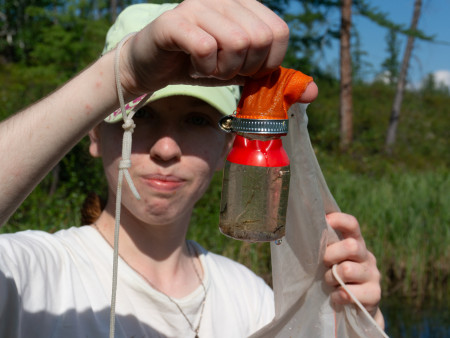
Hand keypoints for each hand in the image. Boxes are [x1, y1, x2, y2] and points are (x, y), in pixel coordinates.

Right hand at [119, 0, 289, 94]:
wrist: (154, 64)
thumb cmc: (201, 65)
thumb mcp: (243, 72)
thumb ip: (275, 79)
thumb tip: (312, 92)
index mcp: (245, 4)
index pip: (279, 32)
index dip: (267, 61)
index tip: (246, 68)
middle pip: (259, 39)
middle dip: (244, 67)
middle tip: (223, 68)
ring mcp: (198, 6)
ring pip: (235, 43)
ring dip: (222, 69)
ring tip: (207, 66)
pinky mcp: (175, 21)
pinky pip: (206, 47)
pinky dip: (203, 67)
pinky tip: (193, 64)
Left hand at [323, 212, 384, 328]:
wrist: (355, 307)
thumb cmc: (336, 277)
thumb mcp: (331, 260)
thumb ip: (325, 247)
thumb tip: (305, 231)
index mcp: (356, 243)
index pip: (353, 225)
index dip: (340, 220)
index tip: (325, 221)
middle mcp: (367, 256)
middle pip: (351, 246)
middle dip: (331, 255)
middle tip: (324, 263)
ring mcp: (373, 275)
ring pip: (347, 270)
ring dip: (332, 278)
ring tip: (330, 282)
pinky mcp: (374, 294)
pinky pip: (349, 292)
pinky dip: (337, 295)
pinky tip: (336, 296)